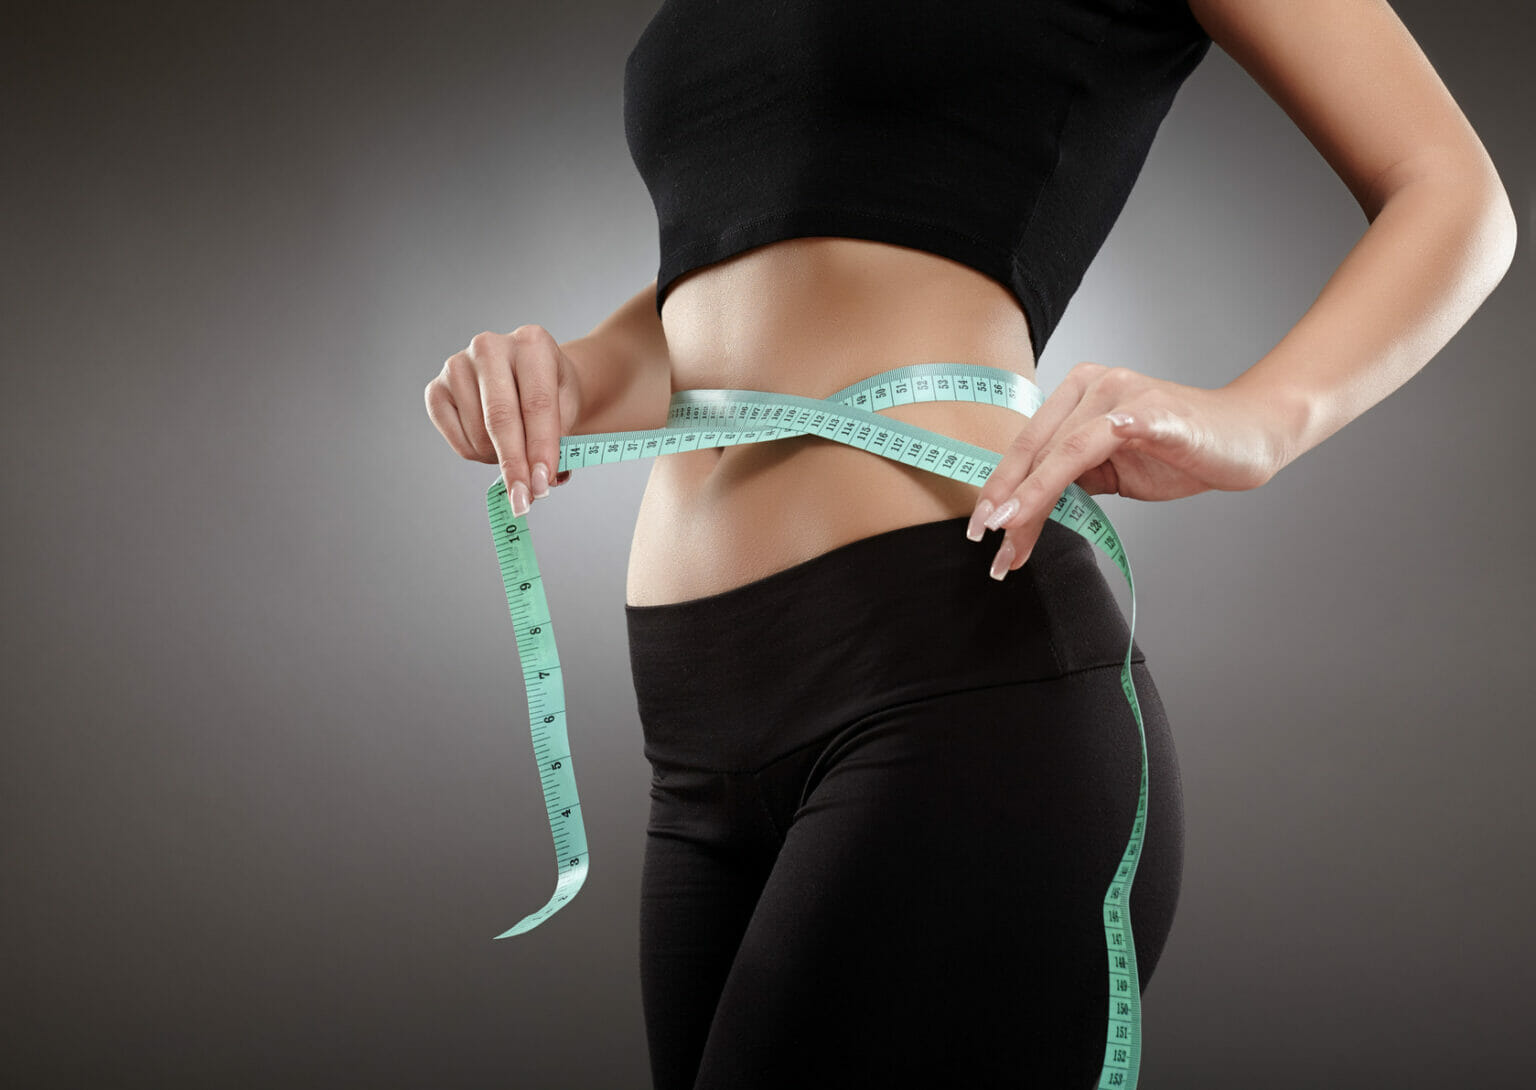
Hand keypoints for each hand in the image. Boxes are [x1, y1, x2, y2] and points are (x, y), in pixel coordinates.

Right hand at [424, 325, 582, 514]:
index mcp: (531, 342)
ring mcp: (457, 365)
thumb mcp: (569, 411)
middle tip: (525, 499)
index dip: (540, 448)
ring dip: (499, 459)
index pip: (536, 404)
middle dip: (515, 465)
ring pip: (479, 434)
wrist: (532, 374)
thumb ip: (558, 444)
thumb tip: (540, 484)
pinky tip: (491, 442)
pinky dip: (477, 455)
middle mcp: (490, 346)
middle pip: (501, 418)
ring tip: (515, 450)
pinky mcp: (435, 388)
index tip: (542, 485)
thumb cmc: (553, 393)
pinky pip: (457, 440)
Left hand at [965, 361, 1287, 578]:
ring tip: (1007, 536)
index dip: (1001, 489)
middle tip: (988, 545)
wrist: (1250, 438)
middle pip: (1034, 451)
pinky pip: (1090, 445)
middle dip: (1006, 502)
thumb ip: (1075, 477)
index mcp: (1078, 394)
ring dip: (1027, 499)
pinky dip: (1059, 475)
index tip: (982, 530)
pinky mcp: (1145, 412)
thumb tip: (1029, 508)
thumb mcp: (1115, 468)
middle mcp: (1092, 384)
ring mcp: (1118, 394)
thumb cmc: (1184, 450)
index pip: (1029, 448)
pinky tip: (1037, 500)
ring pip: (1055, 452)